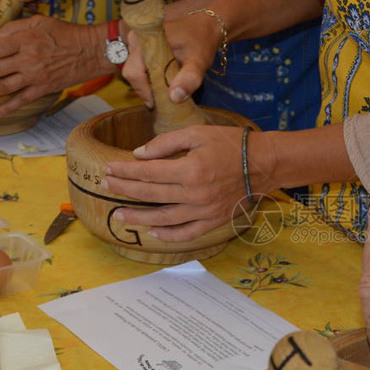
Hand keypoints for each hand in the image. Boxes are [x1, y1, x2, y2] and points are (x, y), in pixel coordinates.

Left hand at [0, 15, 112, 117]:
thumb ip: (14, 27)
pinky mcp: (45, 88)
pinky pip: (23, 100)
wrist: (93, 50)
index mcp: (25, 40)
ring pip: (4, 86)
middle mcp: (27, 59)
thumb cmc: (67, 33)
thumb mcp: (40, 21)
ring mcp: (36, 76)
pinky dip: (8, 107)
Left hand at [103, 125, 265, 241]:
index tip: (108, 169)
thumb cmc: (231, 144)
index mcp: (190, 170)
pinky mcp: (213, 220)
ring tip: (119, 214)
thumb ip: (166, 143)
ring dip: (138, 217)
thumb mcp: (197, 134)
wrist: (263, 164)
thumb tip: (139, 155)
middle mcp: (194, 194)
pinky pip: (187, 233)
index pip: (147, 173)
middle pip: (150, 195)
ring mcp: (204, 211)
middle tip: (105, 187)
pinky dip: (169, 235)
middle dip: (124, 190)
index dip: (124, 172)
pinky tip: (153, 231)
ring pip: (163, 219)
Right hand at [122, 13, 221, 106]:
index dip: (143, 91)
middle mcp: (136, 40)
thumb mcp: (199, 62)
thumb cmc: (201, 42)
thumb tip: (174, 98)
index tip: (157, 104)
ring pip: (135, 72)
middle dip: (147, 89)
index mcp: (146, 40)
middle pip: (133, 74)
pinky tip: (164, 82)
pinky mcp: (140, 47)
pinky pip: (139, 67)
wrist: (204, 27)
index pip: (134, 72)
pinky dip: (150, 78)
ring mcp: (136, 43)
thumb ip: (189, 79)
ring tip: (166, 91)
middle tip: (164, 99)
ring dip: (149, 84)